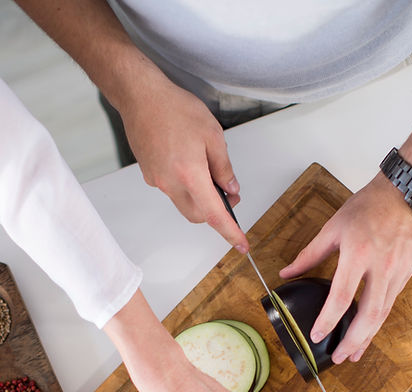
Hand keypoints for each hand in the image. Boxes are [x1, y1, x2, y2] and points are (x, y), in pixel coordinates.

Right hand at [118, 60, 248, 251]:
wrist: (140, 96)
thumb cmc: (174, 108)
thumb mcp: (212, 134)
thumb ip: (223, 167)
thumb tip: (230, 188)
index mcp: (189, 174)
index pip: (214, 214)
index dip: (230, 232)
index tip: (241, 244)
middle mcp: (170, 183)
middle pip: (198, 215)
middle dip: (215, 211)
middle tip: (228, 192)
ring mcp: (157, 181)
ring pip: (185, 203)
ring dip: (200, 196)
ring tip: (206, 168)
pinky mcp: (149, 175)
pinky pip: (172, 189)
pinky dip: (185, 184)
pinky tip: (187, 160)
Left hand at [279, 173, 411, 361]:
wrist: (406, 194)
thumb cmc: (369, 206)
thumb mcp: (333, 227)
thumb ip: (309, 255)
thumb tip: (287, 273)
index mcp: (357, 254)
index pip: (341, 297)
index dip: (328, 320)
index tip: (317, 335)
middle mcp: (379, 267)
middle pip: (367, 315)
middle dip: (352, 341)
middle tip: (339, 358)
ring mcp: (396, 272)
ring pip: (382, 315)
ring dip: (367, 338)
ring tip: (353, 354)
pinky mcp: (406, 274)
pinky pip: (390, 304)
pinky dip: (378, 322)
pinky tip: (368, 331)